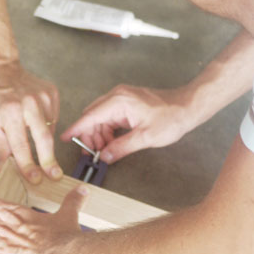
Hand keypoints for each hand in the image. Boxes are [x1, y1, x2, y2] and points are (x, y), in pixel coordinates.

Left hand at [0, 61, 60, 182]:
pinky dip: (45, 124)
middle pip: (44, 138)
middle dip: (49, 160)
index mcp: (11, 112)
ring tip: (31, 133)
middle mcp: (30, 104)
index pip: (21, 145)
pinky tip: (34, 119)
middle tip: (54, 175)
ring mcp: (43, 97)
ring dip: (43, 140)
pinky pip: (53, 117)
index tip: (35, 178)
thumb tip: (5, 169)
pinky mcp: (52, 93)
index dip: (28, 165)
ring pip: (50, 128)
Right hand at [61, 84, 194, 163]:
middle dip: (89, 136)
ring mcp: (122, 98)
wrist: (189, 106)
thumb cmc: (172, 117)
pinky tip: (111, 142)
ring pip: (100, 117)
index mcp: (119, 102)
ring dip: (98, 134)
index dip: (76, 129)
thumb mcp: (145, 137)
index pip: (89, 116)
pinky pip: (110, 116)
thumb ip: (121, 147)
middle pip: (92, 116)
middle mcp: (117, 96)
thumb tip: (104, 156)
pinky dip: (107, 129)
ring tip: (102, 151)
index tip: (65, 138)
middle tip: (90, 154)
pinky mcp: (127, 102)